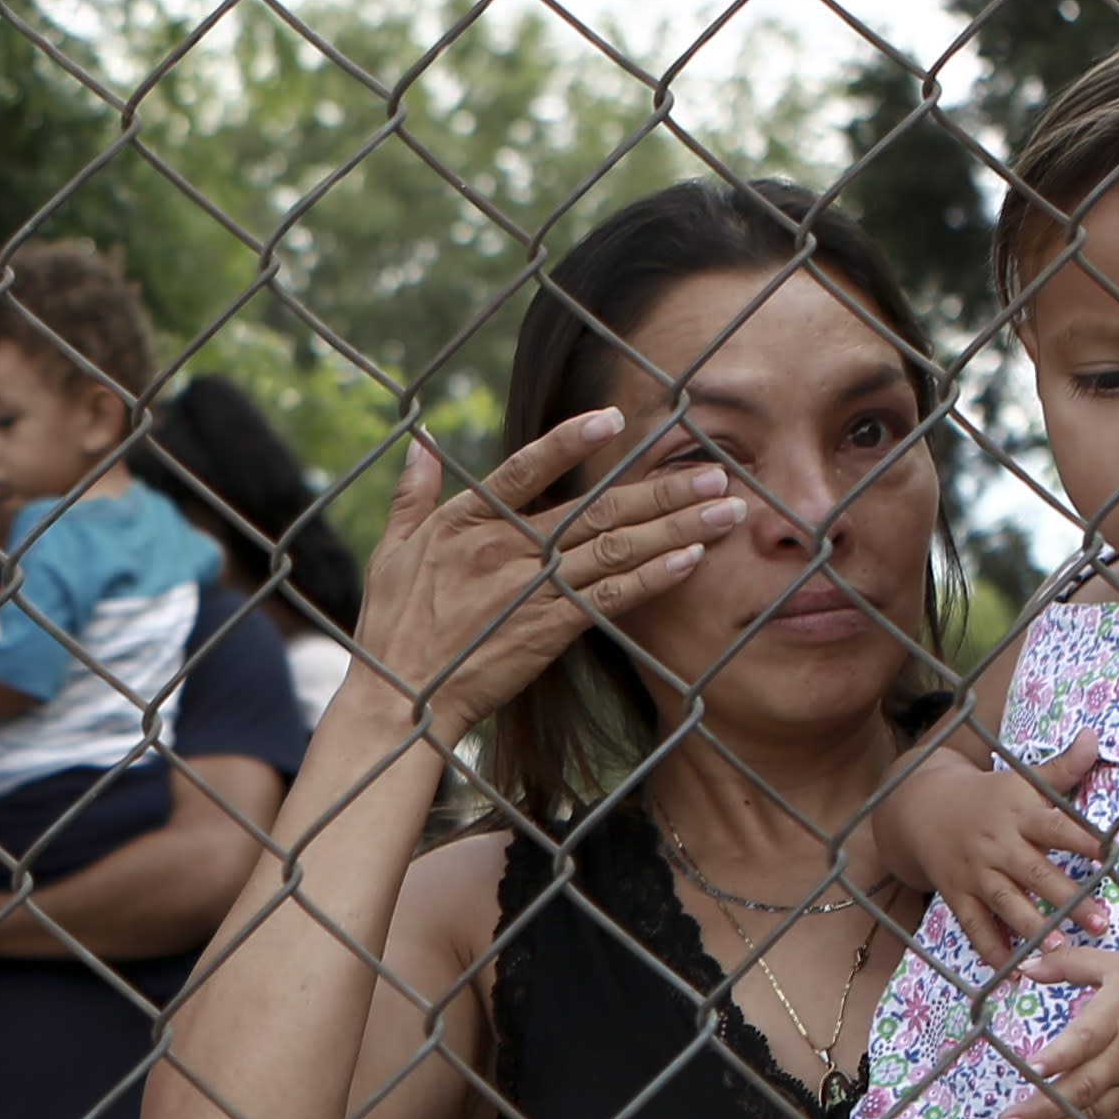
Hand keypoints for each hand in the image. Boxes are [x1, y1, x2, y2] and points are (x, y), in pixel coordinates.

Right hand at [351, 415, 740, 748]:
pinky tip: (692, 560)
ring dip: (676, 527)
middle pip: (595, 508)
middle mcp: (504, 548)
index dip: (568, 442)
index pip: (524, 470)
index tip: (615, 420)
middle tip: (718, 470)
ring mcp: (530, 588)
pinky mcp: (548, 629)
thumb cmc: (391, 627)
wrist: (403, 697)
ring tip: (726, 509)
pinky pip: (611, 598)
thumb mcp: (391, 552)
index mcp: (467, 521)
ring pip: (614, 548)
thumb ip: (412, 494)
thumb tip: (422, 443)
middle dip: (661, 488)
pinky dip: (653, 577)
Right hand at [894, 730, 1108, 961]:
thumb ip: (1062, 768)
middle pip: (1036, 873)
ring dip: (1032, 926)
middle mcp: (997, 845)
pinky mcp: (957, 894)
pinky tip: (1013, 972)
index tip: (1108, 854)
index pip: (1055, 826)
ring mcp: (975, 873)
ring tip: (1059, 947)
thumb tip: (1093, 736)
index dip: (1081, 839)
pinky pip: (974, 926)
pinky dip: (992, 950)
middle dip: (1068, 899)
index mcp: (1018, 814)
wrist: (921, 809)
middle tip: (1101, 921)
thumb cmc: (989, 796)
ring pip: (1006, 902)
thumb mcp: (1020, 779)